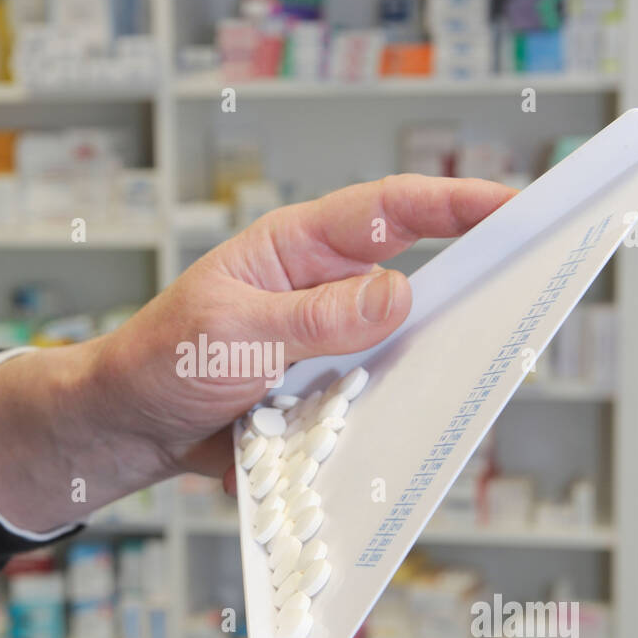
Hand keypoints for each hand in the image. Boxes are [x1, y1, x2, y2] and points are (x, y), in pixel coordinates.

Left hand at [0, 174, 513, 529]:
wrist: (122, 431)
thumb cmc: (157, 364)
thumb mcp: (233, 335)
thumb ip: (314, 318)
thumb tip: (400, 293)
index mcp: (293, 250)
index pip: (385, 212)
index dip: (451, 203)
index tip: (511, 207)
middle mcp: (315, 292)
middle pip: (407, 277)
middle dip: (460, 285)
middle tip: (515, 296)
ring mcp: (320, 345)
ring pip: (394, 346)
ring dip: (419, 365)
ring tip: (457, 377)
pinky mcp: (317, 394)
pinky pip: (368, 399)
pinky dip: (382, 415)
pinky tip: (394, 434)